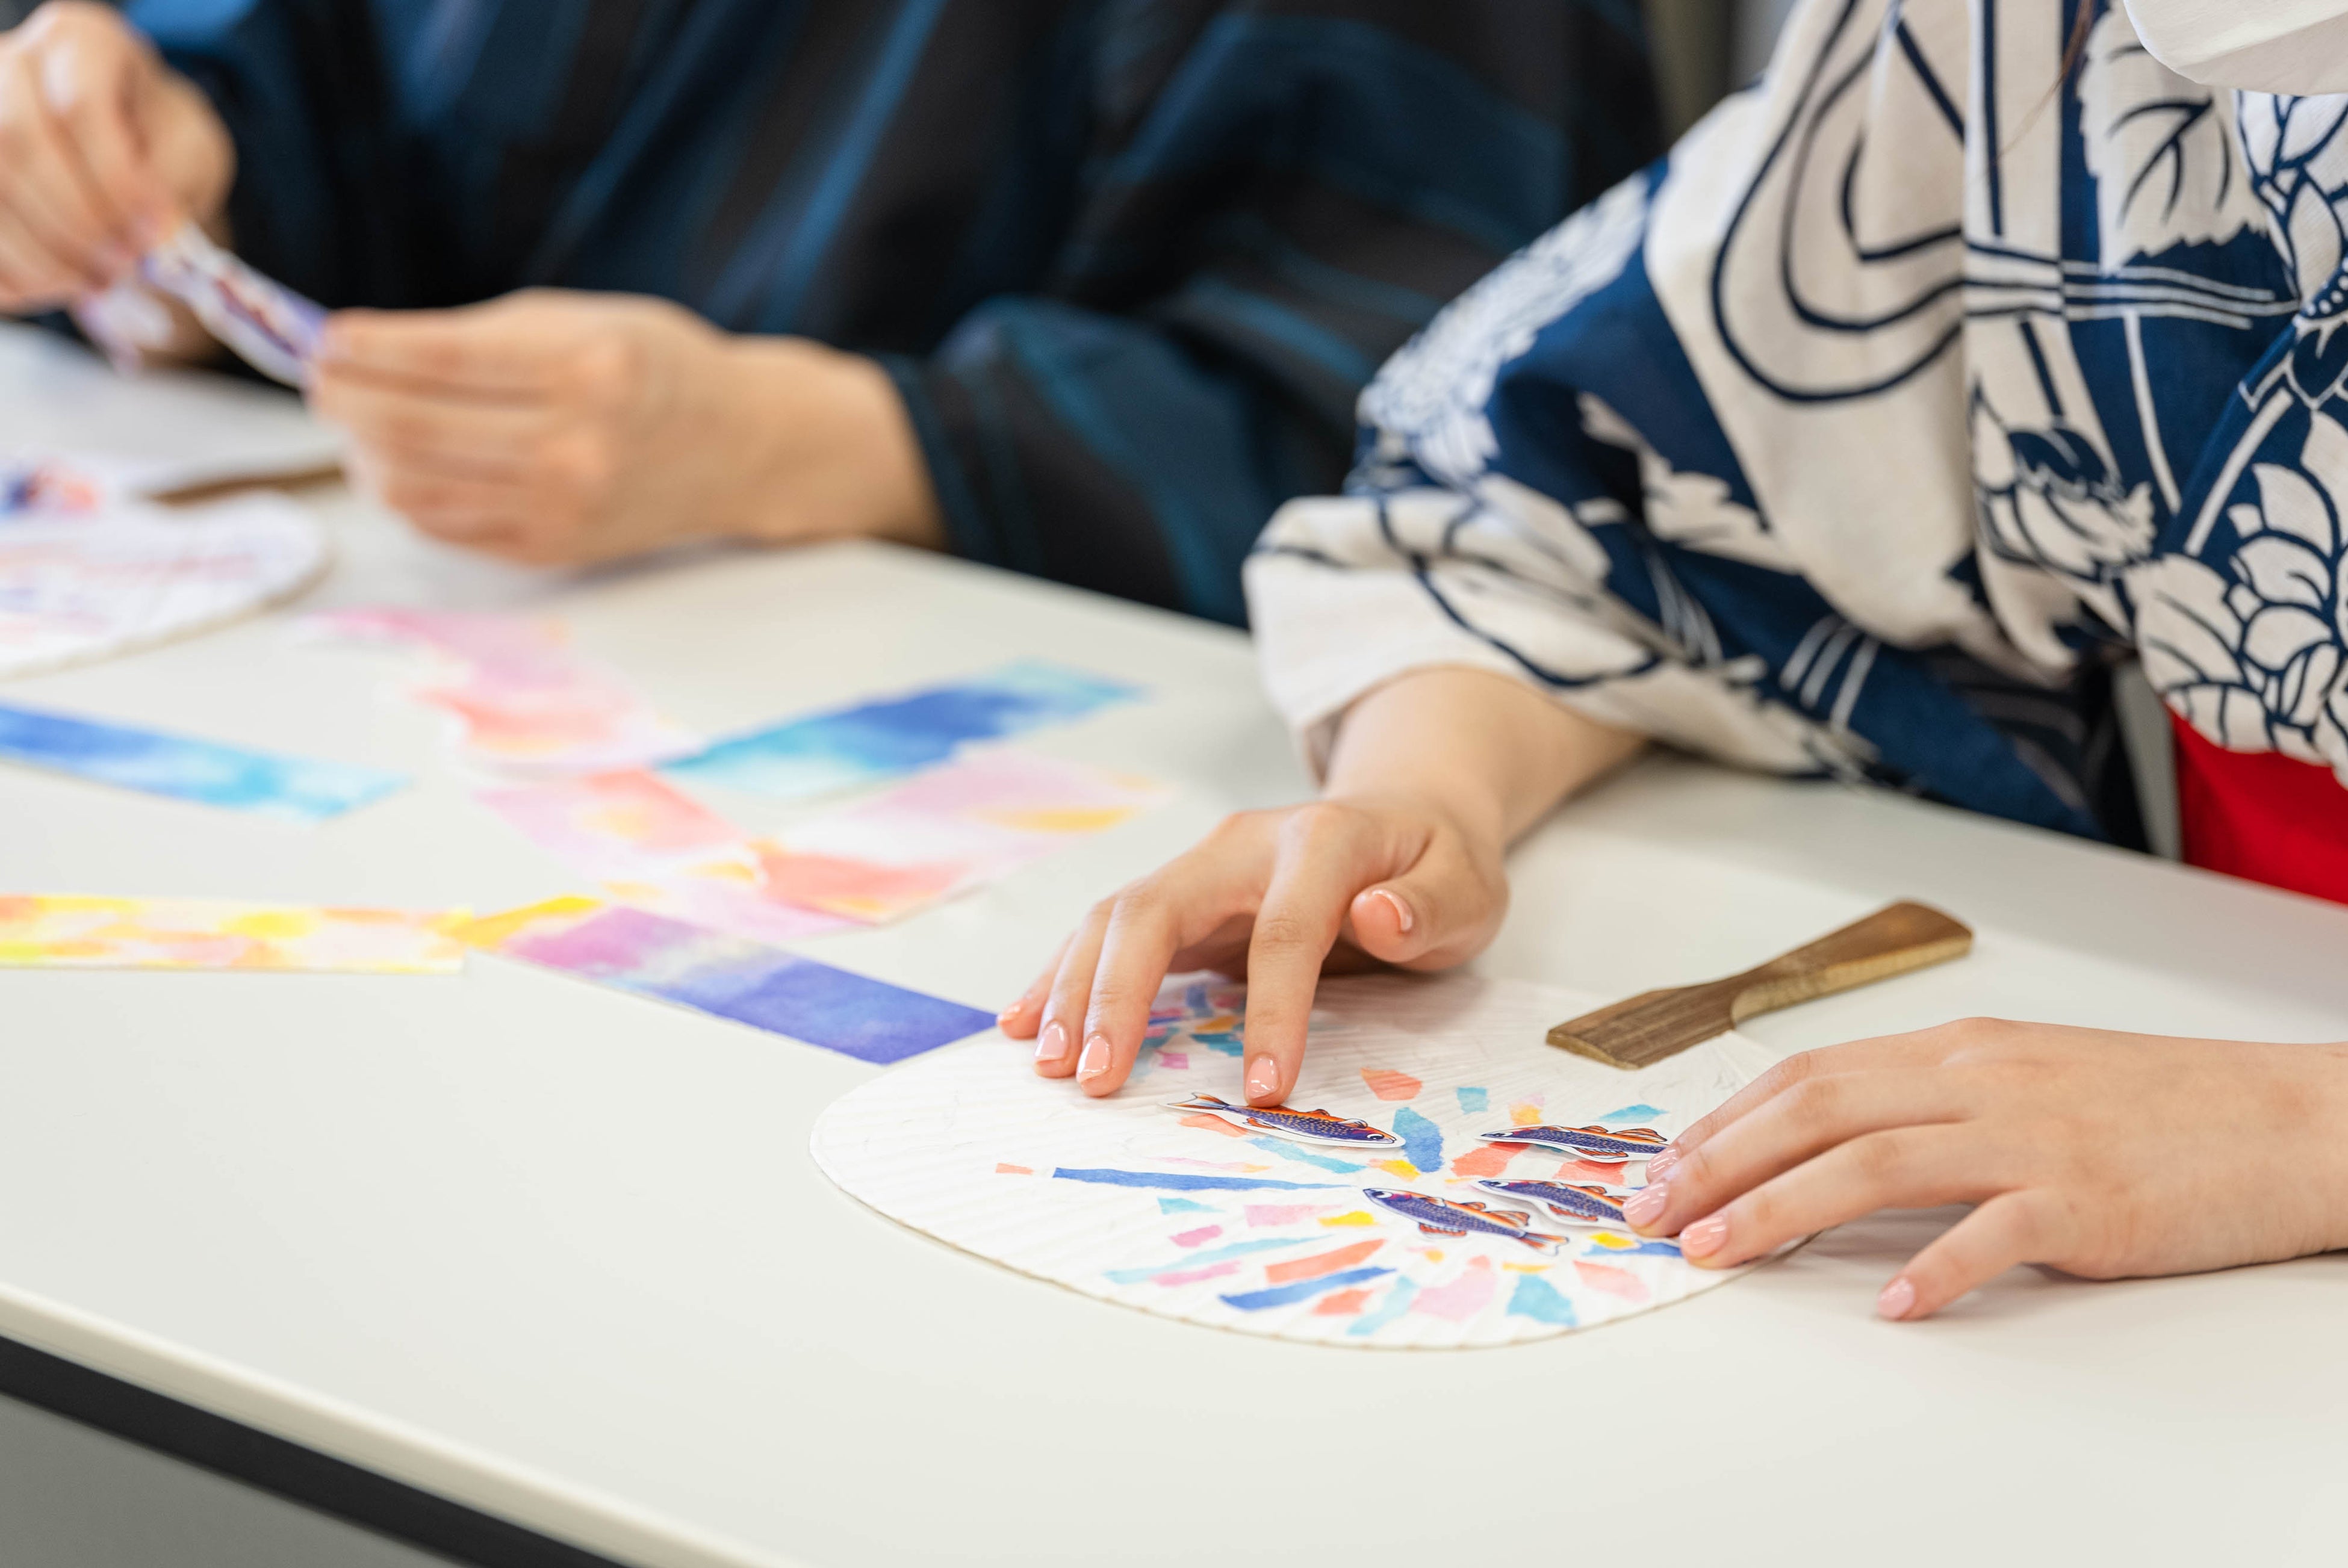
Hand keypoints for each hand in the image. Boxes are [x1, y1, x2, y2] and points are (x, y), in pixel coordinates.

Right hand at [0, 1, 231, 311]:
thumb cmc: (161, 136)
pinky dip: (9, 271)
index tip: (154, 234)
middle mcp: (12, 65)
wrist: (132, 142)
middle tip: (120, 269)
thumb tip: (150, 241)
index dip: (115, 180)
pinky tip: (47, 288)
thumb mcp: (188, 148)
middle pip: (19, 143)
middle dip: (74, 221)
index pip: (80, 105)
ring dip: (38, 253)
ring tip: (92, 284)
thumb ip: (170, 183)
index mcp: (81, 43)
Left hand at [311, 289, 942, 567]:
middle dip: (344, 400)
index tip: (323, 337)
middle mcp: (576, 445)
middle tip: (319, 380)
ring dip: (363, 452)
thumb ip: (479, 336)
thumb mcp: (582, 320)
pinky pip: (443, 525)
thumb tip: (362, 351)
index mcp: (587, 369)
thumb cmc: (654, 369)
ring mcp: (564, 506)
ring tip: (356, 424)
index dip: (365, 349)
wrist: (739, 447)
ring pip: (412, 486)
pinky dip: (404, 492)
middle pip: (411, 428)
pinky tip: (400, 463)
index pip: (440, 360)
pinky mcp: (552, 548)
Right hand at [999, 793, 1511, 1100]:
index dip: (1272, 1009)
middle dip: (1117, 993)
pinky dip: (1064, 976)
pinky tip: (1024, 1021)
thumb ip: (1430, 904)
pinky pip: (1110, 933)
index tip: (1263, 1088)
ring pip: (1116, 917)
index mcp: (1320, 841)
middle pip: (1156, 907)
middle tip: (1095, 1078)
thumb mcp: (1468, 884)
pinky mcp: (1182, 899)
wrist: (1405, 815)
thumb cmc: (1437, 865)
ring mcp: (1203, 868)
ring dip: (1074, 990)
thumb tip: (1377, 916)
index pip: (1285, 929)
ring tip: (1047, 1063)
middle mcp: (1242, 846)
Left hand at [1622, 1019, 2347, 1318]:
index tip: (1661, 1164)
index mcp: (1958, 1050)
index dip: (1722, 1121)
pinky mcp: (2086, 1199)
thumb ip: (1929, 1103)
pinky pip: (1993, 1233)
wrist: (2287, 1118)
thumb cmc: (2155, 1106)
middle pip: (1815, 1110)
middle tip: (1650, 1210)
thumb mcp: (2023, 1079)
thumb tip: (1827, 1143)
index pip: (1807, 1076)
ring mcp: (2031, 1137)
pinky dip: (1934, 1269)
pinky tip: (1890, 1306)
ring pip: (1874, 1162)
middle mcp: (1980, 1080)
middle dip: (1716, 1161)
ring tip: (1716, 1251)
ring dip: (1779, 1209)